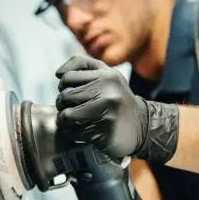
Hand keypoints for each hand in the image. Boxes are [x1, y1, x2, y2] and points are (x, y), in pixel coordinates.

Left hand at [55, 55, 179, 163]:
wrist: (140, 126)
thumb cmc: (116, 98)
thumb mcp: (106, 75)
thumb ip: (83, 65)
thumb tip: (58, 74)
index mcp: (107, 76)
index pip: (67, 77)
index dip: (64, 86)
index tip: (72, 92)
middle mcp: (108, 92)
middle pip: (65, 96)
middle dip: (62, 104)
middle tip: (71, 108)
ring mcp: (107, 113)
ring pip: (66, 115)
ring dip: (65, 120)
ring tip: (73, 120)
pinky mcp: (103, 133)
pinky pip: (72, 133)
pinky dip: (72, 134)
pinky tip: (81, 131)